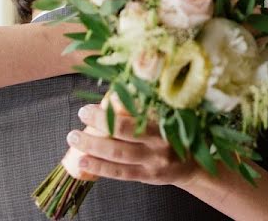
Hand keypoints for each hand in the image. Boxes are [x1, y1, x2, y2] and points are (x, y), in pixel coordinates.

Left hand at [65, 103, 200, 186]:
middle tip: (82, 113)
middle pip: (125, 135)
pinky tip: (83, 161)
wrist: (193, 166)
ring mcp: (153, 163)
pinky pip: (121, 173)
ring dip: (93, 146)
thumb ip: (149, 105)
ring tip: (74, 138)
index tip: (92, 105)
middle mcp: (160, 145)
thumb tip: (116, 90)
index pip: (135, 116)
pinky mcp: (147, 177)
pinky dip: (100, 167)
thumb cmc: (176, 134)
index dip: (112, 112)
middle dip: (100, 124)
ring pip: (119, 156)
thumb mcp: (170, 116)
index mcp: (166, 124)